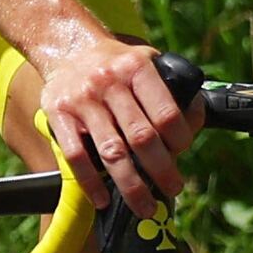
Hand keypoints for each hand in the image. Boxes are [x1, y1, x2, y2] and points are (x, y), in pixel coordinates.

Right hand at [28, 28, 193, 211]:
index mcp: (137, 68)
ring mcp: (82, 100)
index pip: (166, 112)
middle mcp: (109, 83)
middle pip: (142, 137)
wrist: (66, 46)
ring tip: (145, 206)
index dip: (180, 140)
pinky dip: (91, 182)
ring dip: (131, 185)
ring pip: (112, 152)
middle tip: (174, 188)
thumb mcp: (147, 61)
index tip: (182, 152)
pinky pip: (76, 156)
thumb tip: (194, 121)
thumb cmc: (115, 63)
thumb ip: (171, 89)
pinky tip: (102, 198)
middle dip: (162, 170)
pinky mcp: (58, 115)